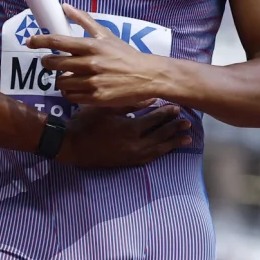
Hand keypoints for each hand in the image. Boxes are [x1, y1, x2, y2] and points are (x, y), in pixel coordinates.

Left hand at [28, 4, 171, 108]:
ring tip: (67, 76)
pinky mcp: (95, 98)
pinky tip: (75, 87)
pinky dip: (69, 92)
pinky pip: (71, 96)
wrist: (146, 76)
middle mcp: (90, 63)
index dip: (40, 41)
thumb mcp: (106, 34)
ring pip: (60, 82)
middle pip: (54, 63)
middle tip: (49, 62)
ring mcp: (92, 82)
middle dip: (47, 62)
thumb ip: (84, 20)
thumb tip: (65, 6)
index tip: (30, 41)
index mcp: (91, 46)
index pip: (58, 41)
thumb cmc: (124, 54)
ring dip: (59, 79)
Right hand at [56, 104, 190, 167]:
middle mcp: (135, 145)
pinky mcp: (127, 163)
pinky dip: (160, 153)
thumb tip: (151, 97)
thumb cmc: (85, 123)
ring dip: (172, 143)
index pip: (155, 119)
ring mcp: (132, 156)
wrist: (71, 146)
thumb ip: (130, 103)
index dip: (167, 113)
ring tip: (186, 139)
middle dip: (175, 128)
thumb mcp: (106, 107)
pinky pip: (149, 158)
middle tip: (187, 123)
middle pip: (161, 135)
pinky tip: (166, 150)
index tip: (177, 108)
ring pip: (158, 149)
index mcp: (131, 129)